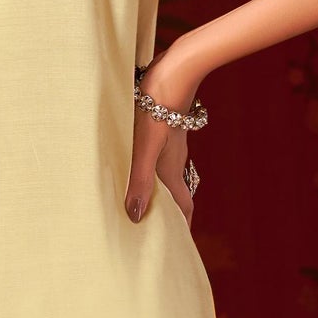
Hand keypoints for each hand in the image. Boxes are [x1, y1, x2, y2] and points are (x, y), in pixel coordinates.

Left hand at [125, 52, 202, 225]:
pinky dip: (154, 171)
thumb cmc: (154, 108)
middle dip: (170, 213)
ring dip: (162, 191)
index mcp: (171, 170)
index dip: (181, 227)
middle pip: (178, 194)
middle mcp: (175, 160)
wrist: (174, 72)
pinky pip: (163, 158)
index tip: (176, 245)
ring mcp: (172, 144)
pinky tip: (138, 165)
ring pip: (170, 175)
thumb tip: (134, 217)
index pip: (182, 207)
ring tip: (145, 203)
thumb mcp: (142, 147)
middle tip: (158, 229)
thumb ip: (138, 180)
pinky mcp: (166, 128)